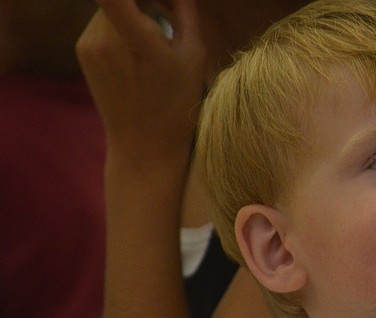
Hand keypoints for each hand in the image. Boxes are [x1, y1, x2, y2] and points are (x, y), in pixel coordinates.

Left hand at [76, 0, 206, 159]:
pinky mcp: (82, 50)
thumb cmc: (177, 104)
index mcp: (136, 39)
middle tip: (169, 15)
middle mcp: (105, 38)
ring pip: (112, 7)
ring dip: (134, 11)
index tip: (156, 2)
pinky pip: (103, 22)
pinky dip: (121, 26)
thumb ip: (186, 12)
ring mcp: (89, 43)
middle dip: (147, 1)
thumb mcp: (194, 57)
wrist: (144, 145)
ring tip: (156, 39)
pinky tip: (138, 54)